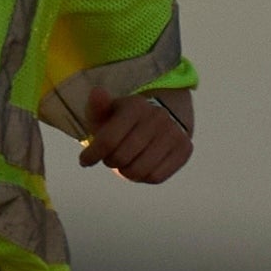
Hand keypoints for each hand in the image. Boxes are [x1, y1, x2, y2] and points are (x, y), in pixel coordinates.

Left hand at [66, 78, 196, 184]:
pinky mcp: (185, 149)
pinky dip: (143, 177)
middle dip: (110, 161)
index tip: (84, 161)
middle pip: (121, 157)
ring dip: (125, 172)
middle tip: (110, 157)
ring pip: (138, 170)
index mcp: (136, 106)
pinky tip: (140, 166)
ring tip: (124, 162)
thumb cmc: (123, 120)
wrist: (159, 120)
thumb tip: (97, 93)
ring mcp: (174, 133)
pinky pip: (156, 177)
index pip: (108, 140)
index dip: (92, 155)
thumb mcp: (106, 111)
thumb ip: (97, 106)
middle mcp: (158, 117)